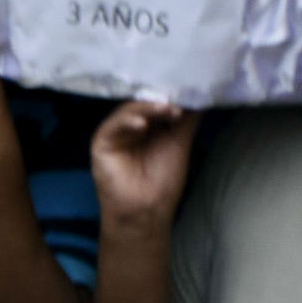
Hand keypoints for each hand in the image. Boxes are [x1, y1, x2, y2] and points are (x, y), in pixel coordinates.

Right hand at [92, 98, 202, 231]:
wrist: (146, 211)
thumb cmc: (163, 180)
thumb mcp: (180, 143)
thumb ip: (187, 119)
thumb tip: (199, 94)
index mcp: (150, 125)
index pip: (158, 102)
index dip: (172, 95)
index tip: (189, 91)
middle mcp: (132, 126)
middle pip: (144, 103)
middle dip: (162, 99)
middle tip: (178, 100)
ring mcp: (116, 132)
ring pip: (130, 110)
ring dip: (148, 107)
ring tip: (166, 109)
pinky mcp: (101, 141)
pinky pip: (113, 125)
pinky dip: (128, 120)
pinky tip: (142, 124)